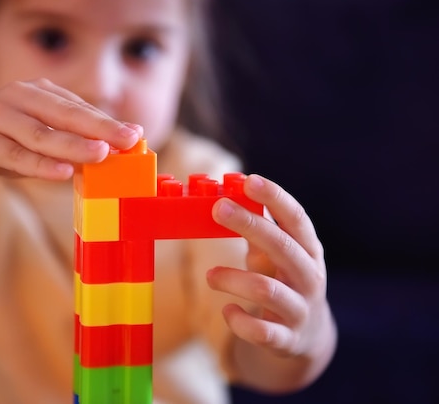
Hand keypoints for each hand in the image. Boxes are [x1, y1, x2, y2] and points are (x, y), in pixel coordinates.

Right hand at [0, 79, 141, 183]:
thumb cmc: (7, 142)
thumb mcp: (40, 138)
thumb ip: (69, 141)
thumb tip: (113, 153)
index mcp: (39, 92)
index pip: (79, 108)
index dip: (107, 122)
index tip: (135, 135)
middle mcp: (18, 96)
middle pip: (65, 115)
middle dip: (99, 128)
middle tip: (127, 140)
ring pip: (39, 134)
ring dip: (72, 145)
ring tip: (100, 155)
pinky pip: (12, 154)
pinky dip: (38, 165)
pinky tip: (62, 172)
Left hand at [208, 174, 328, 357]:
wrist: (309, 336)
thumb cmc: (285, 282)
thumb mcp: (278, 256)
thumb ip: (260, 230)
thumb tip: (231, 193)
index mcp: (308, 251)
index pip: (297, 219)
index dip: (275, 198)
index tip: (249, 180)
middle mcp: (309, 277)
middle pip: (282, 247)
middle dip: (249, 224)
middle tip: (217, 208)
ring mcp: (300, 309)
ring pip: (266, 290)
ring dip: (232, 278)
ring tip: (210, 275)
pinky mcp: (287, 339)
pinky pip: (261, 331)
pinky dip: (239, 320)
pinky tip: (227, 309)